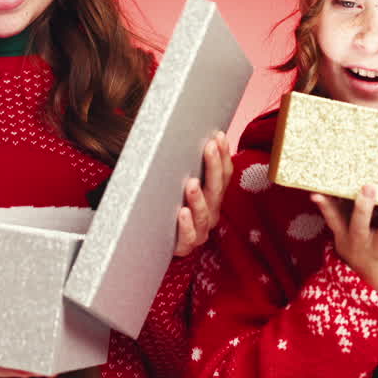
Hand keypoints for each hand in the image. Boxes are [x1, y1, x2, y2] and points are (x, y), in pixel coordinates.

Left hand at [174, 131, 233, 256]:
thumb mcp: (176, 182)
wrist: (153, 242)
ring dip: (199, 198)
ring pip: (204, 214)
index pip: (224, 174)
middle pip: (216, 190)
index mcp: (213, 196)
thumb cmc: (167, 205)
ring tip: (191, 183)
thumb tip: (172, 131)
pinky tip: (181, 213)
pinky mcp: (184, 246)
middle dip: (213, 166)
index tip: (218, 136)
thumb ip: (181, 163)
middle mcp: (211, 212)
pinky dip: (186, 225)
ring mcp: (200, 231)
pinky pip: (188, 237)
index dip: (224, 155)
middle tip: (208, 147)